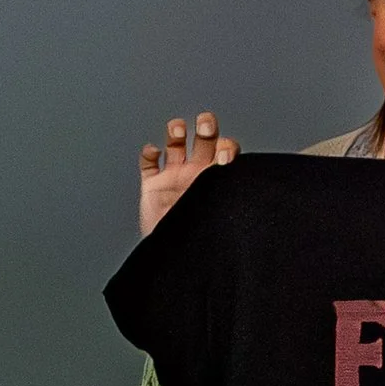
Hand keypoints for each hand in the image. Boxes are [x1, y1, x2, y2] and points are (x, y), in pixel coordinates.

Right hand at [138, 111, 235, 237]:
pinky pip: (148, 163)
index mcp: (219, 179)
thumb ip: (228, 192)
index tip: (225, 156)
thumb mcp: (221, 213)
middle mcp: (198, 174)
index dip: (226, 146)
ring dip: (176, 132)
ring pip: (175, 144)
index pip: (226, 151)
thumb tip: (236, 172)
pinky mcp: (153, 187)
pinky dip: (148, 153)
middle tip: (206, 124)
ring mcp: (174, 178)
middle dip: (206, 127)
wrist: (179, 261)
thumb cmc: (204, 240)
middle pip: (204, 140)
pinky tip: (152, 150)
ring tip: (177, 130)